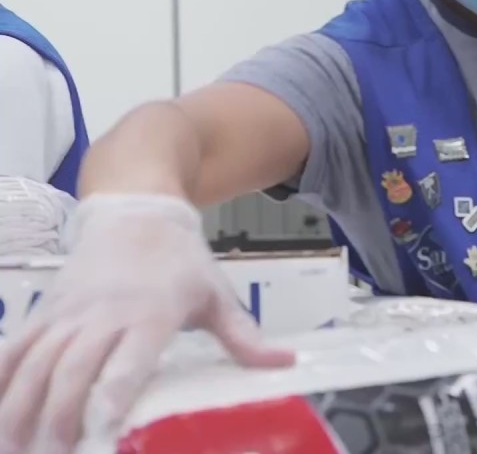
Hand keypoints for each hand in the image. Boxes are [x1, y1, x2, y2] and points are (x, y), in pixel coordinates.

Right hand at [0, 194, 294, 453]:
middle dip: (60, 415)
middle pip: (73, 367)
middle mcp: (103, 313)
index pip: (130, 357)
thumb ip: (244, 336)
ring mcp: (68, 313)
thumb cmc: (180, 260)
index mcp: (151, 312)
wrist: (137, 211)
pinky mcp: (45, 311)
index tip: (103, 425)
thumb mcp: (217, 295)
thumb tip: (285, 363)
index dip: (114, 391)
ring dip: (19, 407)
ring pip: (34, 362)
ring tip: (15, 447)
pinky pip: (13, 348)